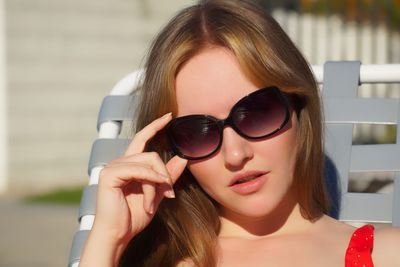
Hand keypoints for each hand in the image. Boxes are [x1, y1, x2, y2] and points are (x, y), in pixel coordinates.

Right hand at [92, 112, 187, 246]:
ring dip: (157, 183)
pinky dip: (151, 180)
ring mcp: (112, 167)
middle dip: (164, 173)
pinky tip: (154, 193)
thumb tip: (182, 158)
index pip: (142, 139)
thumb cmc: (134, 217)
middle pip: (151, 154)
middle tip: (169, 193)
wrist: (117, 235)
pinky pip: (139, 169)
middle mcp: (119, 162)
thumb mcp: (156, 194)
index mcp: (128, 164)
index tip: (169, 116)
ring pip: (148, 161)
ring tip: (154, 203)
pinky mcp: (109, 175)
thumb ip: (167, 176)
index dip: (155, 126)